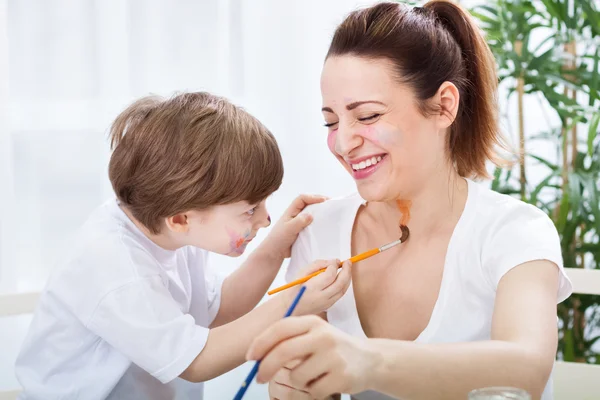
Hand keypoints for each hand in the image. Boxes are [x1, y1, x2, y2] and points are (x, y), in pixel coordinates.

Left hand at [247, 315, 379, 398]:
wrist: (370, 360)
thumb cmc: (332, 347)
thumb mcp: (314, 334)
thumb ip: (289, 339)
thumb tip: (256, 355)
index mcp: (314, 322)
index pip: (280, 328)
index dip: (261, 342)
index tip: (249, 356)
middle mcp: (324, 336)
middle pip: (283, 352)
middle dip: (266, 367)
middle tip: (259, 378)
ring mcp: (334, 357)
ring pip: (296, 376)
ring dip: (297, 382)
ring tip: (311, 376)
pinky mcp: (341, 377)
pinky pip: (311, 391)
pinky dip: (312, 391)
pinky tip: (324, 382)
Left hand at [262, 194, 327, 258]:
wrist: (275, 252)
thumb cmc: (278, 239)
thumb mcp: (288, 229)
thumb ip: (299, 222)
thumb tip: (311, 215)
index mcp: (291, 211)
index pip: (302, 198)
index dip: (313, 197)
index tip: (324, 200)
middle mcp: (296, 215)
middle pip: (309, 204)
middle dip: (319, 202)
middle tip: (331, 204)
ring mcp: (300, 223)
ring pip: (312, 214)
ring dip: (321, 212)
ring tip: (331, 213)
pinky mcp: (303, 231)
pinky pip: (313, 224)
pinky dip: (320, 223)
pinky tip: (326, 225)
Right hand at [280, 259, 350, 315]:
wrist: (289, 308)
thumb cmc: (294, 287)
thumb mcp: (301, 273)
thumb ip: (317, 265)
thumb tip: (334, 261)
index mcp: (312, 288)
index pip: (330, 275)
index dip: (334, 266)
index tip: (335, 260)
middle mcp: (321, 297)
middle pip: (340, 283)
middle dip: (347, 271)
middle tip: (348, 262)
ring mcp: (326, 304)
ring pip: (343, 290)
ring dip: (347, 278)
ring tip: (347, 268)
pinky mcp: (328, 306)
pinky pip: (340, 294)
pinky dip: (344, 284)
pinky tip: (342, 277)